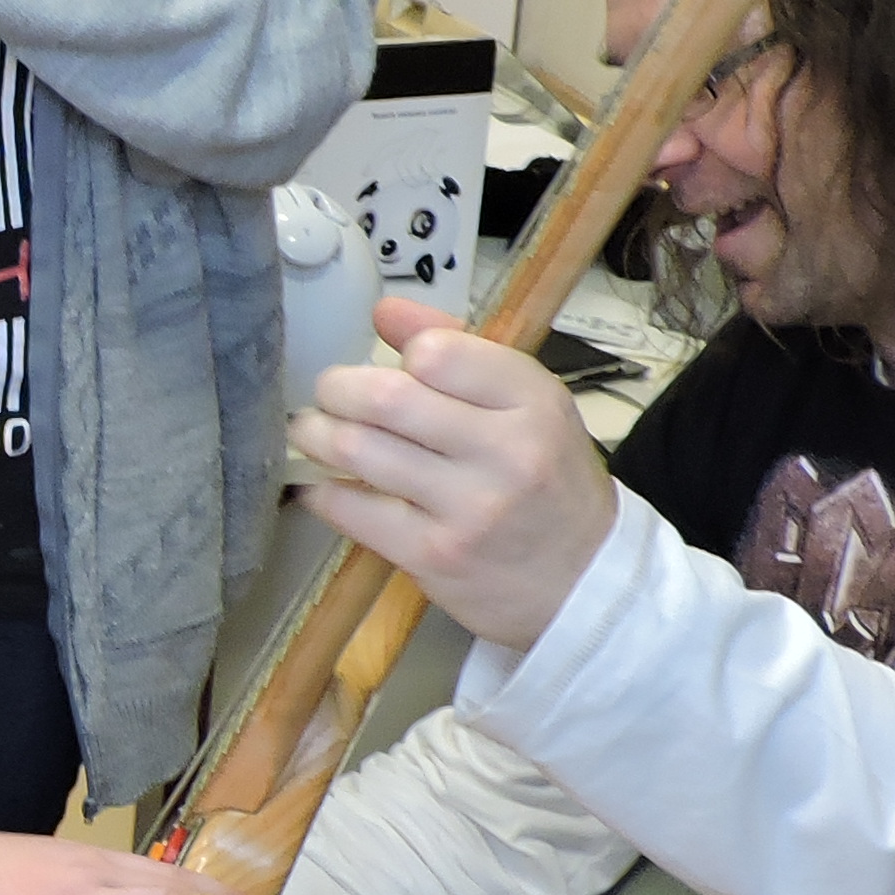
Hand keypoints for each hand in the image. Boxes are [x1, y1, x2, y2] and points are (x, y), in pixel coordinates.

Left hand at [283, 295, 617, 650]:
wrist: (584, 582)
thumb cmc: (548, 483)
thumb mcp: (530, 406)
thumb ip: (461, 351)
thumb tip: (384, 312)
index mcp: (532, 402)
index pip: (439, 351)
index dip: (403, 353)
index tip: (393, 366)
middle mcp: (505, 452)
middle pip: (386, 398)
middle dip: (337, 388)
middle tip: (329, 392)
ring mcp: (468, 508)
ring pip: (359, 451)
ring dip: (317, 434)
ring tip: (310, 429)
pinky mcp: (434, 557)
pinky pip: (351, 511)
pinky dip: (322, 492)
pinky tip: (320, 484)